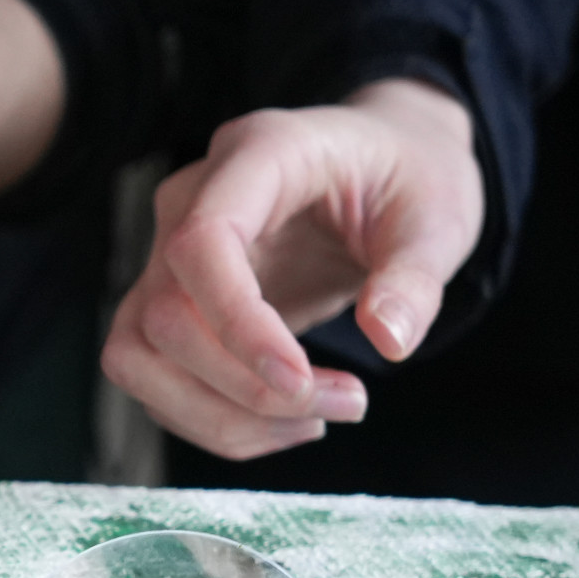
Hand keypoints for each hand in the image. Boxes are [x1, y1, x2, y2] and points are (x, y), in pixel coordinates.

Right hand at [103, 77, 481, 459]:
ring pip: (139, 355)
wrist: (387, 168)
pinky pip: (156, 376)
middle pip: (165, 315)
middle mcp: (193, 202)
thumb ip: (415, 279)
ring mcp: (171, 254)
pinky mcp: (173, 303)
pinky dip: (215, 417)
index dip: (237, 324)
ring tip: (312, 422)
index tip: (301, 383)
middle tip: (348, 404)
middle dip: (246, 387)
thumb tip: (389, 341)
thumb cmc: (408, 178)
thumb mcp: (439, 218)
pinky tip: (286, 417)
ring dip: (218, 414)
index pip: (201, 244)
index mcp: (258, 155)